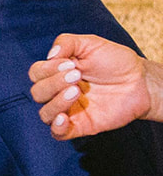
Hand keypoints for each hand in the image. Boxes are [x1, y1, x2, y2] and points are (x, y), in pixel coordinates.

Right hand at [29, 34, 160, 139]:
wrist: (140, 81)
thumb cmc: (115, 61)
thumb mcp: (90, 43)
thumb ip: (66, 42)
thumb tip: (50, 55)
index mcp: (57, 73)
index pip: (36, 74)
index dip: (47, 69)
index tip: (69, 63)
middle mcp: (58, 92)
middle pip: (37, 93)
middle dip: (54, 83)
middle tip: (77, 76)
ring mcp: (68, 110)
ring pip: (44, 114)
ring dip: (56, 102)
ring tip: (77, 91)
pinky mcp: (80, 126)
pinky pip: (58, 134)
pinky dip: (56, 127)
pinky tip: (64, 117)